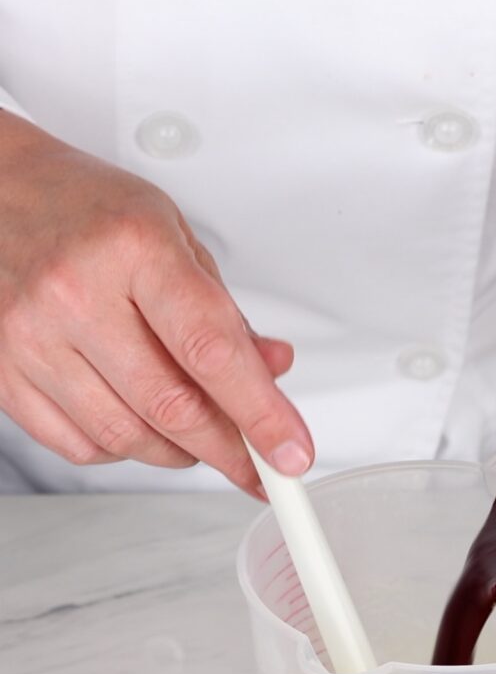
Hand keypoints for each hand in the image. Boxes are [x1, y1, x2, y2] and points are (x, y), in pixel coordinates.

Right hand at [0, 111, 313, 495]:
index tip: (290, 453)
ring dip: (178, 451)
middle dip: (229, 451)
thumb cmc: (87, 208)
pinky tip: (139, 425)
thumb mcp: (173, 236)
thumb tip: (271, 371)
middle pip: (171, 406)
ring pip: (126, 437)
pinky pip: (80, 445)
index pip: (211, 351)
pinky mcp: (4, 372)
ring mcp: (31, 337)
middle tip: (257, 465)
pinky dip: (124, 449)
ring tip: (197, 433)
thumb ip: (223, 312)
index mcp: (133, 249)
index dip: (260, 414)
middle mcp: (76, 293)